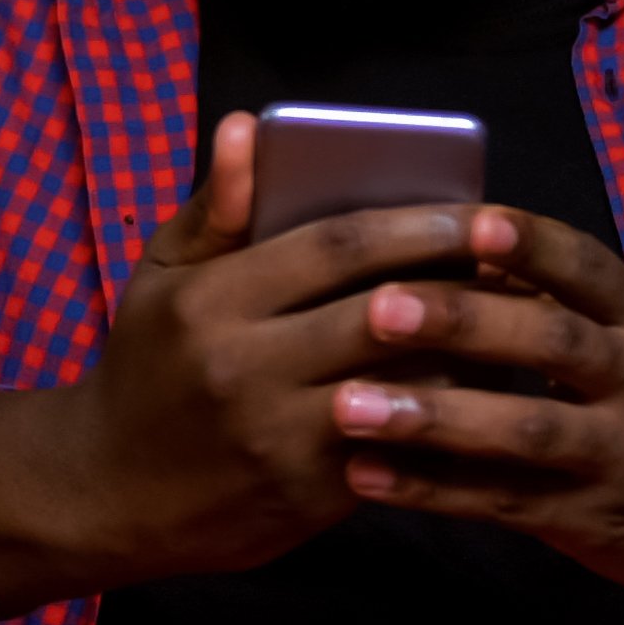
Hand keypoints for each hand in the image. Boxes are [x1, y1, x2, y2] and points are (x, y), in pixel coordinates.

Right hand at [0, 112, 466, 612]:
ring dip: (466, 350)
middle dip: (458, 279)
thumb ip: (213, 207)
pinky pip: (401, 445)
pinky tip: (481, 385)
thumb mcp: (159, 277)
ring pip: (404, 385)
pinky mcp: (311, 498)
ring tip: (516, 315)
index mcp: (211, 303)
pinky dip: (444, 412)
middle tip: (516, 256)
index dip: (414, 223)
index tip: (473, 207)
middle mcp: (246, 369)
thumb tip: (245, 126)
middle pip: (382, 313)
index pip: (335, 246)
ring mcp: (282, 440)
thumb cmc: (146, 366)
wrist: (107, 494)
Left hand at [326, 208, 623, 624]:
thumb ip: (555, 298)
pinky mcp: (587, 519)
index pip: (588, 267)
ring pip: (522, 431)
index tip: (470, 222)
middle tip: (378, 307)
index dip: (532, 244)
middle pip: (551, 342)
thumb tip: (447, 239)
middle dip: (462, 323)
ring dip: (432, 418)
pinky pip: (501, 502)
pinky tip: (364, 477)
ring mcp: (616, 454)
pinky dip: (430, 490)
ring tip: (347, 405)